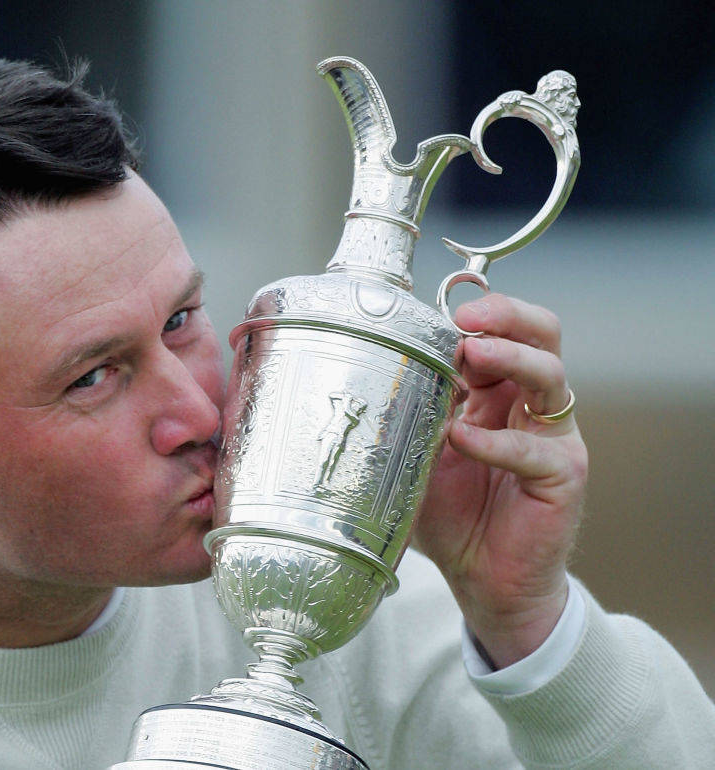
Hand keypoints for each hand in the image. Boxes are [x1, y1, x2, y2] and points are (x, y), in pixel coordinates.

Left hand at [415, 293, 587, 667]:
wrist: (483, 581)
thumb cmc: (452, 516)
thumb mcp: (418, 455)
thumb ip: (409, 416)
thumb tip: (373, 371)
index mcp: (497, 393)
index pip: (503, 332)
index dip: (478, 315)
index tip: (437, 314)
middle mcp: (529, 407)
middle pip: (541, 336)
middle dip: (506, 316)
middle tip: (466, 319)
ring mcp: (553, 437)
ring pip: (550, 376)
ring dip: (510, 358)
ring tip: (470, 354)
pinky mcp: (563, 476)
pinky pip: (535, 449)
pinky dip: (496, 441)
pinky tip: (462, 438)